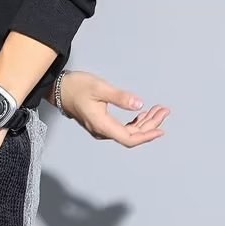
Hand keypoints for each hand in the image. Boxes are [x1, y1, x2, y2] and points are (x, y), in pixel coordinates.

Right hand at [51, 71, 168, 148]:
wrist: (60, 89)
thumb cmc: (77, 87)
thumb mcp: (100, 88)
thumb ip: (120, 98)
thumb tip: (139, 105)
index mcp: (102, 125)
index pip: (128, 138)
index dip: (146, 136)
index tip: (160, 130)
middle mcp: (102, 131)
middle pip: (131, 135)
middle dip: (150, 125)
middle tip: (164, 111)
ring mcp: (102, 129)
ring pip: (128, 132)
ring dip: (144, 122)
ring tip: (158, 110)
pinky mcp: (102, 124)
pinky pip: (122, 128)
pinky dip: (136, 121)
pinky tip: (144, 113)